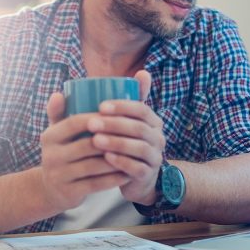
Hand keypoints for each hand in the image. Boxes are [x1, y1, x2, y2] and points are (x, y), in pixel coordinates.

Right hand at [40, 93, 130, 213]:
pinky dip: (114, 178)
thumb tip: (60, 93)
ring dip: (117, 159)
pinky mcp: (69, 192)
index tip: (119, 115)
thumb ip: (60, 112)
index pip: (76, 123)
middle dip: (113, 140)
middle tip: (134, 136)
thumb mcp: (57, 132)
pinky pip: (96, 184)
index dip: (99, 119)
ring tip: (135, 154)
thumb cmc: (63, 152)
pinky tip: (128, 173)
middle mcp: (51, 155)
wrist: (51, 189)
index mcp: (50, 136)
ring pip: (94, 165)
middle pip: (88, 145)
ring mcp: (59, 175)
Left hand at [86, 70, 165, 205]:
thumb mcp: (126, 122)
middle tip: (92, 123)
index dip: (122, 106)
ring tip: (95, 140)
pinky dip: (121, 162)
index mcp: (153, 121)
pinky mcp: (148, 174)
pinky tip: (106, 158)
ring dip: (116, 142)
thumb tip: (141, 72)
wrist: (134, 178)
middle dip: (114, 124)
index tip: (100, 106)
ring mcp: (155, 156)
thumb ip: (127, 100)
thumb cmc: (125, 143)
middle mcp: (158, 137)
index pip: (141, 109)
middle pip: (139, 127)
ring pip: (138, 147)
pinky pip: (137, 167)